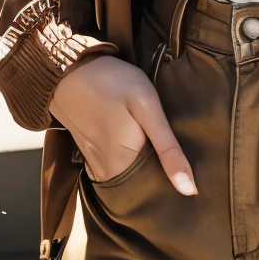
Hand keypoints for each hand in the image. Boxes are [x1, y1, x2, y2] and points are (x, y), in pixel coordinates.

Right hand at [49, 55, 196, 195]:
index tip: (190, 170)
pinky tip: (139, 142)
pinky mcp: (90, 155)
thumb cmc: (112, 82)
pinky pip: (117, 167)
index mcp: (125, 167)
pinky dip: (130, 159)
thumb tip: (190, 191)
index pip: (158, 190)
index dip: (176, 181)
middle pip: (143, 185)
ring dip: (146, 166)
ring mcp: (96, 166)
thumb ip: (168, 148)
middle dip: (161, 175)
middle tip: (177, 153)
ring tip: (160, 147)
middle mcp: (108, 175)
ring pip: (130, 176)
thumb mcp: (147, 106)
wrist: (68, 68)